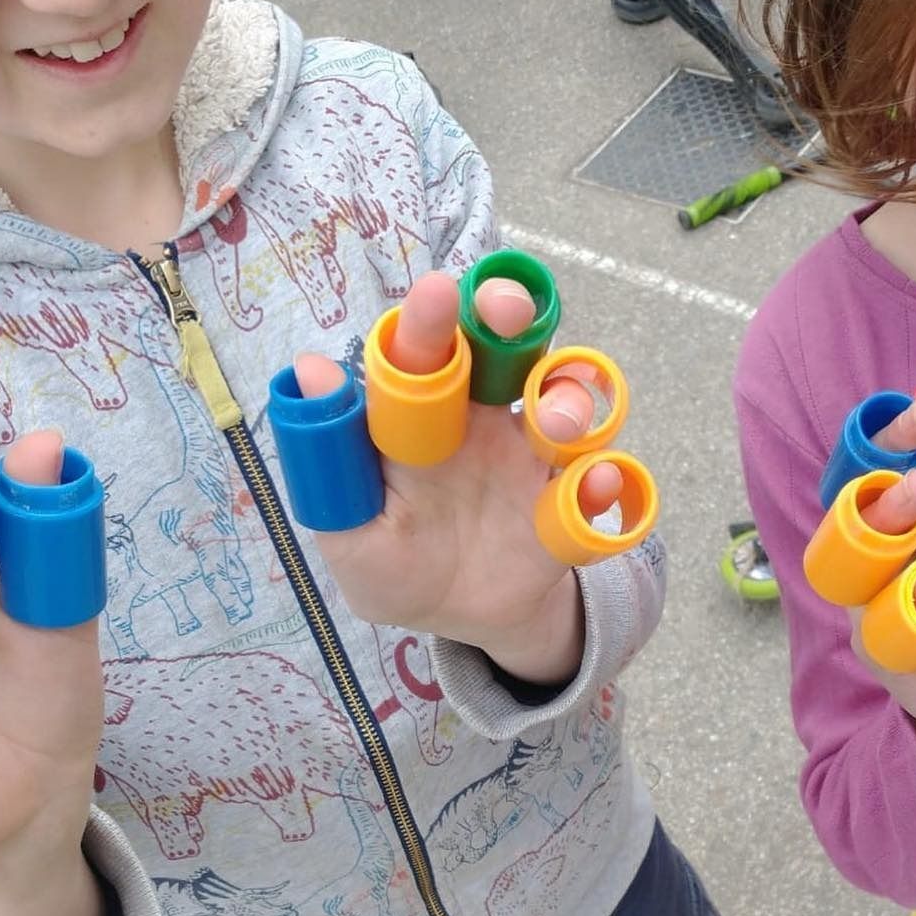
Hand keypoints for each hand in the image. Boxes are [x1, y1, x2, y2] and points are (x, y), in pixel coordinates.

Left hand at [296, 272, 624, 685]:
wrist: (462, 624)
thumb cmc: (396, 570)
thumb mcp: (350, 536)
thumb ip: (330, 463)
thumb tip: (309, 370)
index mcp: (421, 418)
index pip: (423, 352)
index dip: (429, 320)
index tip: (437, 292)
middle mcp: (481, 418)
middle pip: (505, 340)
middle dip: (512, 311)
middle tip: (510, 311)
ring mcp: (532, 453)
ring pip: (565, 395)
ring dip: (567, 400)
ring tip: (555, 430)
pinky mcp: (573, 496)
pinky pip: (604, 474)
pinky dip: (607, 479)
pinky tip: (597, 490)